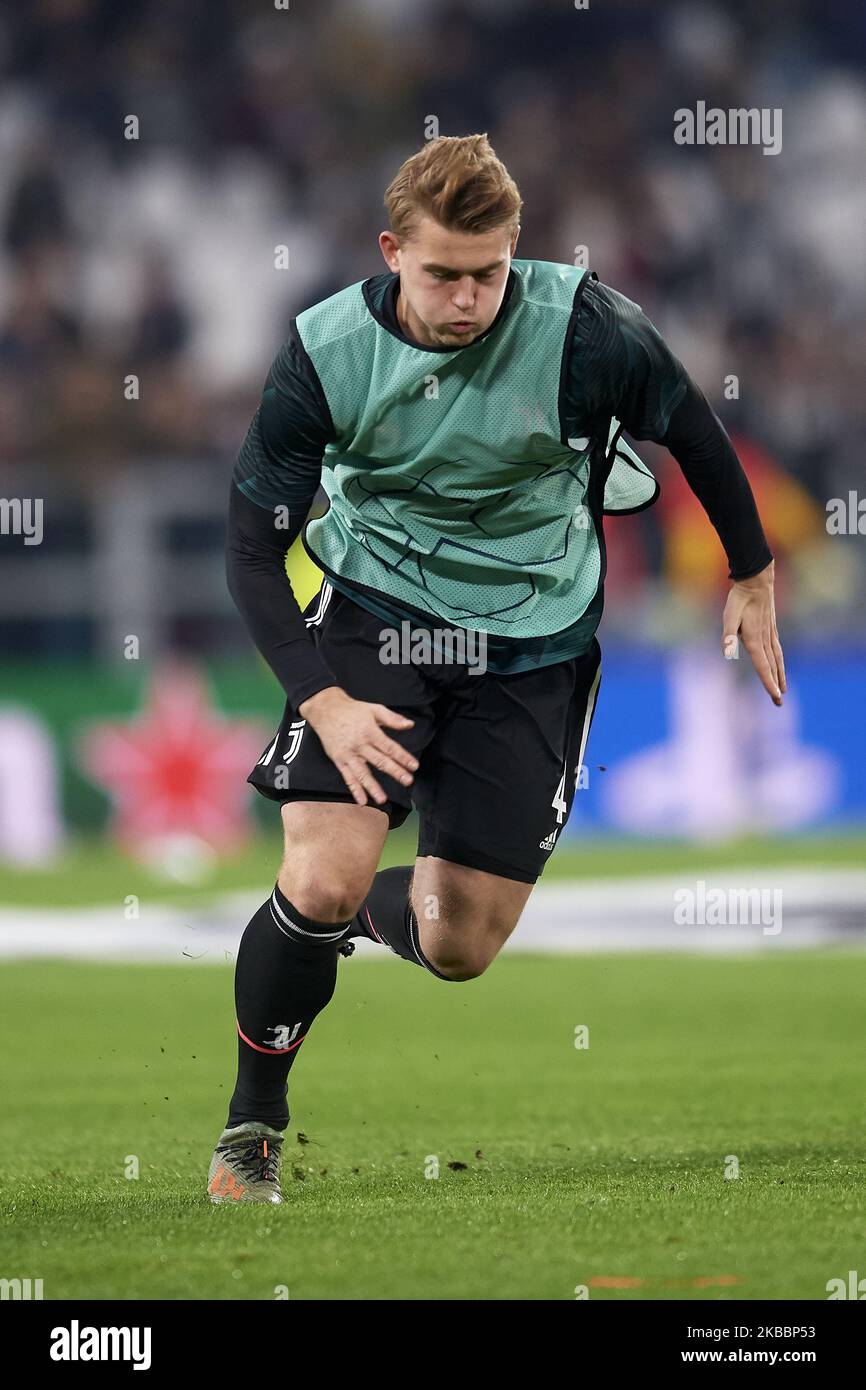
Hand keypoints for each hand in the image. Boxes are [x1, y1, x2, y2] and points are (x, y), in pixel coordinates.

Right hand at [297, 686, 418, 805]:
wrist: (326, 710)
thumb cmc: (352, 710)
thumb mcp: (374, 709)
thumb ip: (392, 718)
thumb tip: (409, 725)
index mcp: (370, 732)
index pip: (390, 747)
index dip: (403, 757)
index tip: (414, 766)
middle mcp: (360, 744)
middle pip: (380, 761)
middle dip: (395, 772)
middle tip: (407, 781)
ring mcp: (348, 754)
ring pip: (362, 773)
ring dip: (373, 787)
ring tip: (383, 799)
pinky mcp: (339, 760)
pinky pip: (347, 777)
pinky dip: (355, 789)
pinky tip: (362, 800)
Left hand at [722, 560, 786, 705]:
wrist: (757, 580)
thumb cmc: (739, 598)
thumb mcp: (729, 614)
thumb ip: (729, 633)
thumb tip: (727, 650)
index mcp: (754, 639)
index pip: (762, 665)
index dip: (768, 681)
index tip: (776, 695)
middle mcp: (764, 639)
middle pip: (771, 667)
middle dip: (775, 686)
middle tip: (779, 704)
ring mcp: (770, 634)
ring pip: (776, 660)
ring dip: (780, 676)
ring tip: (783, 690)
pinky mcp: (771, 629)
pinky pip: (777, 650)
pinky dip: (779, 662)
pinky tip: (779, 666)